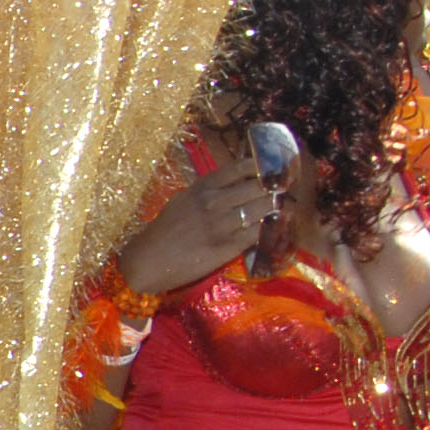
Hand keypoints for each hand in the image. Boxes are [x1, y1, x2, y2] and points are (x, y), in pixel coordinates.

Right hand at [116, 154, 284, 294]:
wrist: (146, 262)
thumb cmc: (162, 232)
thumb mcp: (181, 202)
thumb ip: (206, 192)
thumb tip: (234, 186)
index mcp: (200, 189)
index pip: (238, 169)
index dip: (260, 166)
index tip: (272, 168)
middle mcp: (212, 202)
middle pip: (257, 187)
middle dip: (274, 188)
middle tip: (284, 189)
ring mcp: (220, 225)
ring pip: (261, 209)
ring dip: (275, 207)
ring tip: (282, 207)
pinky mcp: (226, 247)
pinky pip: (256, 233)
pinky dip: (268, 229)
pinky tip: (273, 227)